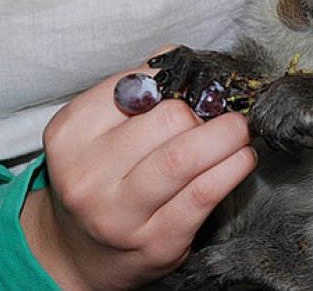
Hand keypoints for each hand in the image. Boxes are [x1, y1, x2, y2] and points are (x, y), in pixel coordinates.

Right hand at [20, 51, 256, 289]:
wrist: (80, 253)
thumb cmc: (100, 179)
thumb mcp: (96, 131)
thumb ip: (136, 92)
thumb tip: (186, 59)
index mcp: (70, 135)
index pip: (139, 86)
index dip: (178, 80)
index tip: (197, 84)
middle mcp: (87, 176)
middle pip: (169, 119)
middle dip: (206, 109)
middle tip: (224, 110)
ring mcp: (120, 214)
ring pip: (186, 157)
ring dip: (227, 135)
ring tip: (240, 129)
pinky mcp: (157, 241)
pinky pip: (204, 194)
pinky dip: (233, 167)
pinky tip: (242, 157)